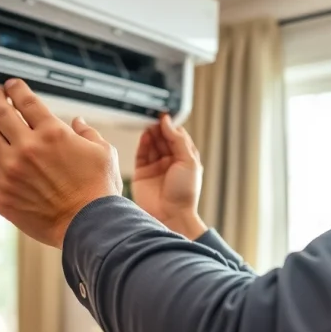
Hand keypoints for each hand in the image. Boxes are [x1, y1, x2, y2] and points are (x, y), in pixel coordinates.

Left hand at [0, 79, 121, 248]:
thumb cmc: (99, 191)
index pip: (24, 100)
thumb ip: (87, 133)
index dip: (14, 88)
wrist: (89, 227)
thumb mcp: (103, 152)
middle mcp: (26, 149)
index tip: (10, 86)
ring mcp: (10, 173)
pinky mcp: (2, 196)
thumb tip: (77, 122)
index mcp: (51, 133)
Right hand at [132, 115, 207, 239]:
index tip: (165, 116)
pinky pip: (141, 154)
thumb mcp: (188, 161)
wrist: (170, 215)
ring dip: (151, 134)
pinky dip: (143, 143)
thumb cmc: (184, 193)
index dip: (171, 126)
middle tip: (154, 117)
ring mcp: (156, 167)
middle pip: (163, 139)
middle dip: (159, 128)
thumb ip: (178, 140)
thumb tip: (167, 122)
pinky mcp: (143, 173)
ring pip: (152, 145)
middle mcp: (170, 163)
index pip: (177, 137)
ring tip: (149, 124)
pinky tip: (145, 135)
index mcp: (185, 159)